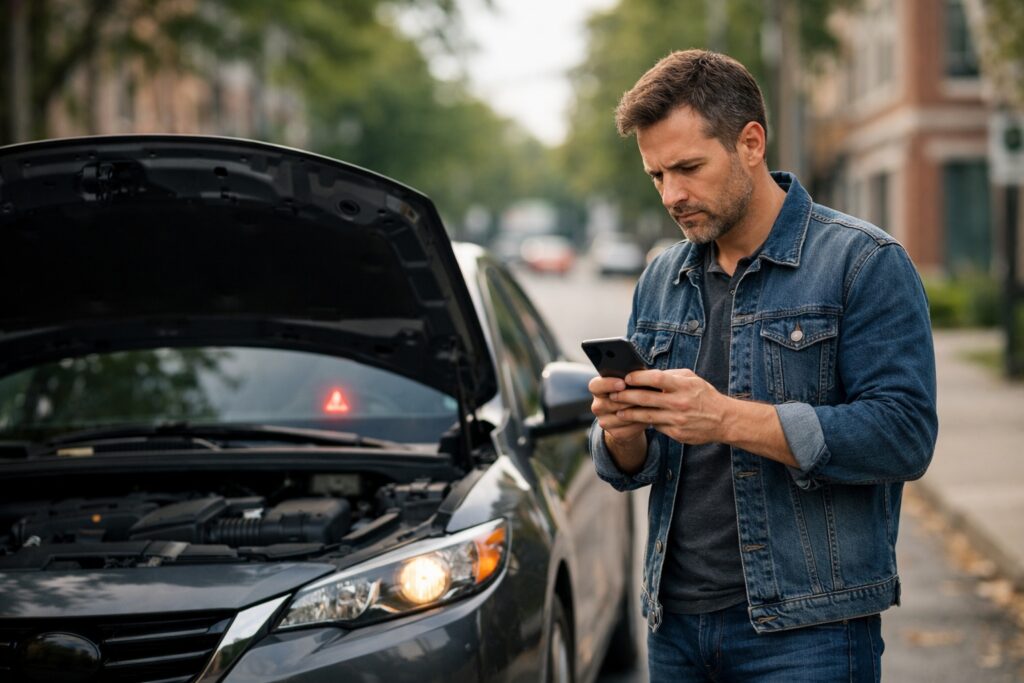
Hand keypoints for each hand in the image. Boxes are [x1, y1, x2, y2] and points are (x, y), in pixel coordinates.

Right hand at [588, 375, 647, 444]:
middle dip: (626, 400)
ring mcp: (604, 421)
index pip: (595, 386)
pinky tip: (647, 417)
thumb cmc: (633, 391)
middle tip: (641, 396)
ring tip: (648, 406)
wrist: (632, 415)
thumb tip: (640, 374)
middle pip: (607, 404)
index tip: (622, 383)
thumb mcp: (630, 382)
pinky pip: (627, 429)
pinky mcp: (615, 433)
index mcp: (598, 389)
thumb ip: (631, 377)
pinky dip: (639, 423)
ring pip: (619, 417)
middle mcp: (597, 406)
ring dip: (634, 412)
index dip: (607, 384)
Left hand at [609, 368, 729, 444]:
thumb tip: (647, 374)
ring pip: (647, 416)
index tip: (625, 377)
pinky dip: (644, 423)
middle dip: (626, 396)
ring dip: (629, 413)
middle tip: (613, 394)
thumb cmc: (704, 395)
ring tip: (618, 410)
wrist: (724, 420)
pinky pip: (656, 426)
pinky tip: (634, 420)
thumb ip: (671, 376)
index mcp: (683, 386)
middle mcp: (680, 403)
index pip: (656, 378)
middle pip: (646, 398)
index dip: (638, 377)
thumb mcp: (692, 379)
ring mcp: (678, 419)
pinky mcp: (677, 433)